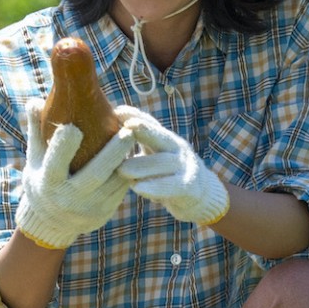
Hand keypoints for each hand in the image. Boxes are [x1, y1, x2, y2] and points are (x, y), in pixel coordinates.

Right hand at [15, 100, 135, 248]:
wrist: (51, 221)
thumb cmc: (43, 178)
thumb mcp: (35, 158)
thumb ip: (36, 130)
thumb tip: (35, 101)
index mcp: (47, 182)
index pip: (55, 163)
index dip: (63, 147)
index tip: (73, 127)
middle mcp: (67, 198)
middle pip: (94, 174)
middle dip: (112, 153)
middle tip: (128, 131)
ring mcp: (88, 208)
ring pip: (113, 183)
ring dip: (127, 161)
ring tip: (138, 138)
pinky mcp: (104, 213)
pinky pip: (121, 191)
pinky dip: (130, 173)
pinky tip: (138, 154)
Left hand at [116, 106, 229, 224]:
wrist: (200, 196)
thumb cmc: (168, 174)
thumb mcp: (154, 156)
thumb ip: (139, 145)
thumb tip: (107, 134)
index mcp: (166, 140)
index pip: (151, 124)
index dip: (136, 116)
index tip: (117, 111)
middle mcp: (177, 148)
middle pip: (160, 137)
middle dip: (144, 130)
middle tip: (126, 128)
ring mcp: (185, 166)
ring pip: (163, 162)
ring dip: (142, 165)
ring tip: (121, 170)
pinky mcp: (188, 186)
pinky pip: (172, 185)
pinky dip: (155, 187)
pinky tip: (138, 189)